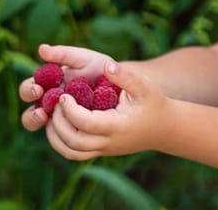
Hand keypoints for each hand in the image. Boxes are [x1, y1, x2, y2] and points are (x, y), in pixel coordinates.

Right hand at [19, 44, 113, 130]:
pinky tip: (71, 132)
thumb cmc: (97, 68)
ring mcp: (60, 120)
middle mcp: (49, 105)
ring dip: (44, 129)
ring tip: (53, 123)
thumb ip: (62, 54)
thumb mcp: (82, 59)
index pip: (28, 89)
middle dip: (32, 114)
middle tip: (43, 111)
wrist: (122, 84)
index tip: (38, 88)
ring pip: (43, 130)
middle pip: (29, 114)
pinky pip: (61, 141)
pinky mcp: (72, 132)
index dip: (29, 90)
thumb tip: (41, 49)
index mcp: (47, 86)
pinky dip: (61, 136)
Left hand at [45, 61, 173, 159]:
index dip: (70, 110)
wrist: (164, 128)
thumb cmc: (154, 104)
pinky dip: (60, 141)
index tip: (64, 95)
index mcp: (117, 126)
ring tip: (52, 114)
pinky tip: (57, 122)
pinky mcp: (99, 151)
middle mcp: (108, 142)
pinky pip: (74, 153)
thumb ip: (126, 76)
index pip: (86, 124)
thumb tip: (107, 65)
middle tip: (56, 103)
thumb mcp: (145, 87)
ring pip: (70, 152)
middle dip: (58, 122)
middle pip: (74, 142)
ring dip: (55, 135)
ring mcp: (103, 149)